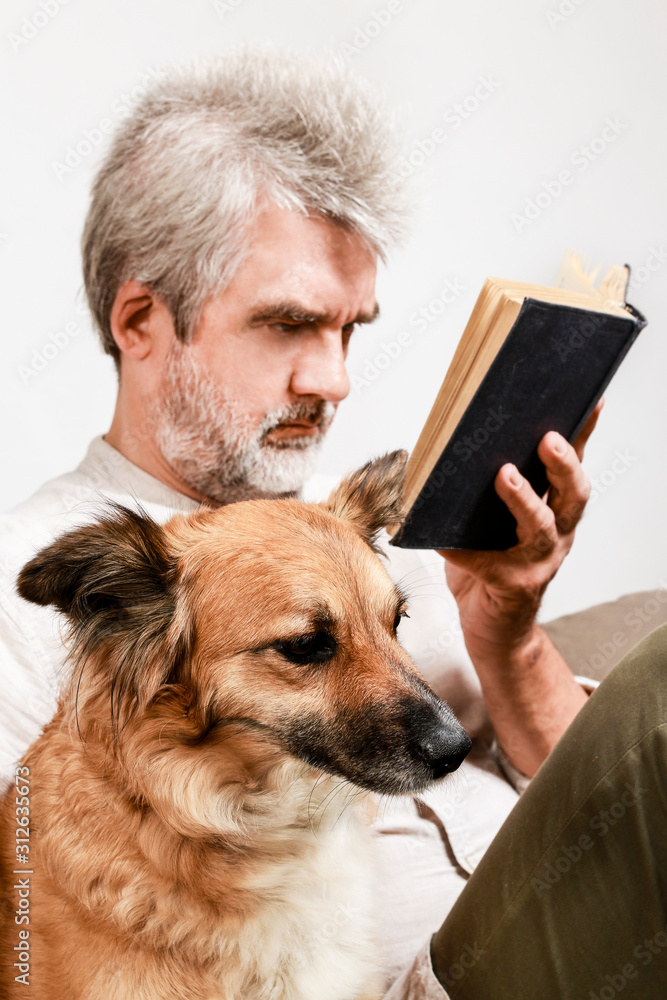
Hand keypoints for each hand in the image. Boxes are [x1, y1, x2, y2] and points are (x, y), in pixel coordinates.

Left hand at [438, 400, 602, 658]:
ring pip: (541, 527)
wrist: (493, 628)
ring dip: (524, 498)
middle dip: (563, 464)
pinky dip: (460, 550)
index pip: (573, 466)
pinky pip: (484, 563)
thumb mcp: (493, 519)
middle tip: (548, 438)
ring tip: (503, 474)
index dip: (583, 434)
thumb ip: (487, 487)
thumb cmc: (491, 563)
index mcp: (555, 510)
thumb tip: (453, 441)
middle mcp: (556, 534)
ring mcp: (538, 562)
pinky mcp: (511, 586)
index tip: (590, 401)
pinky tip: (441, 539)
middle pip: (573, 494)